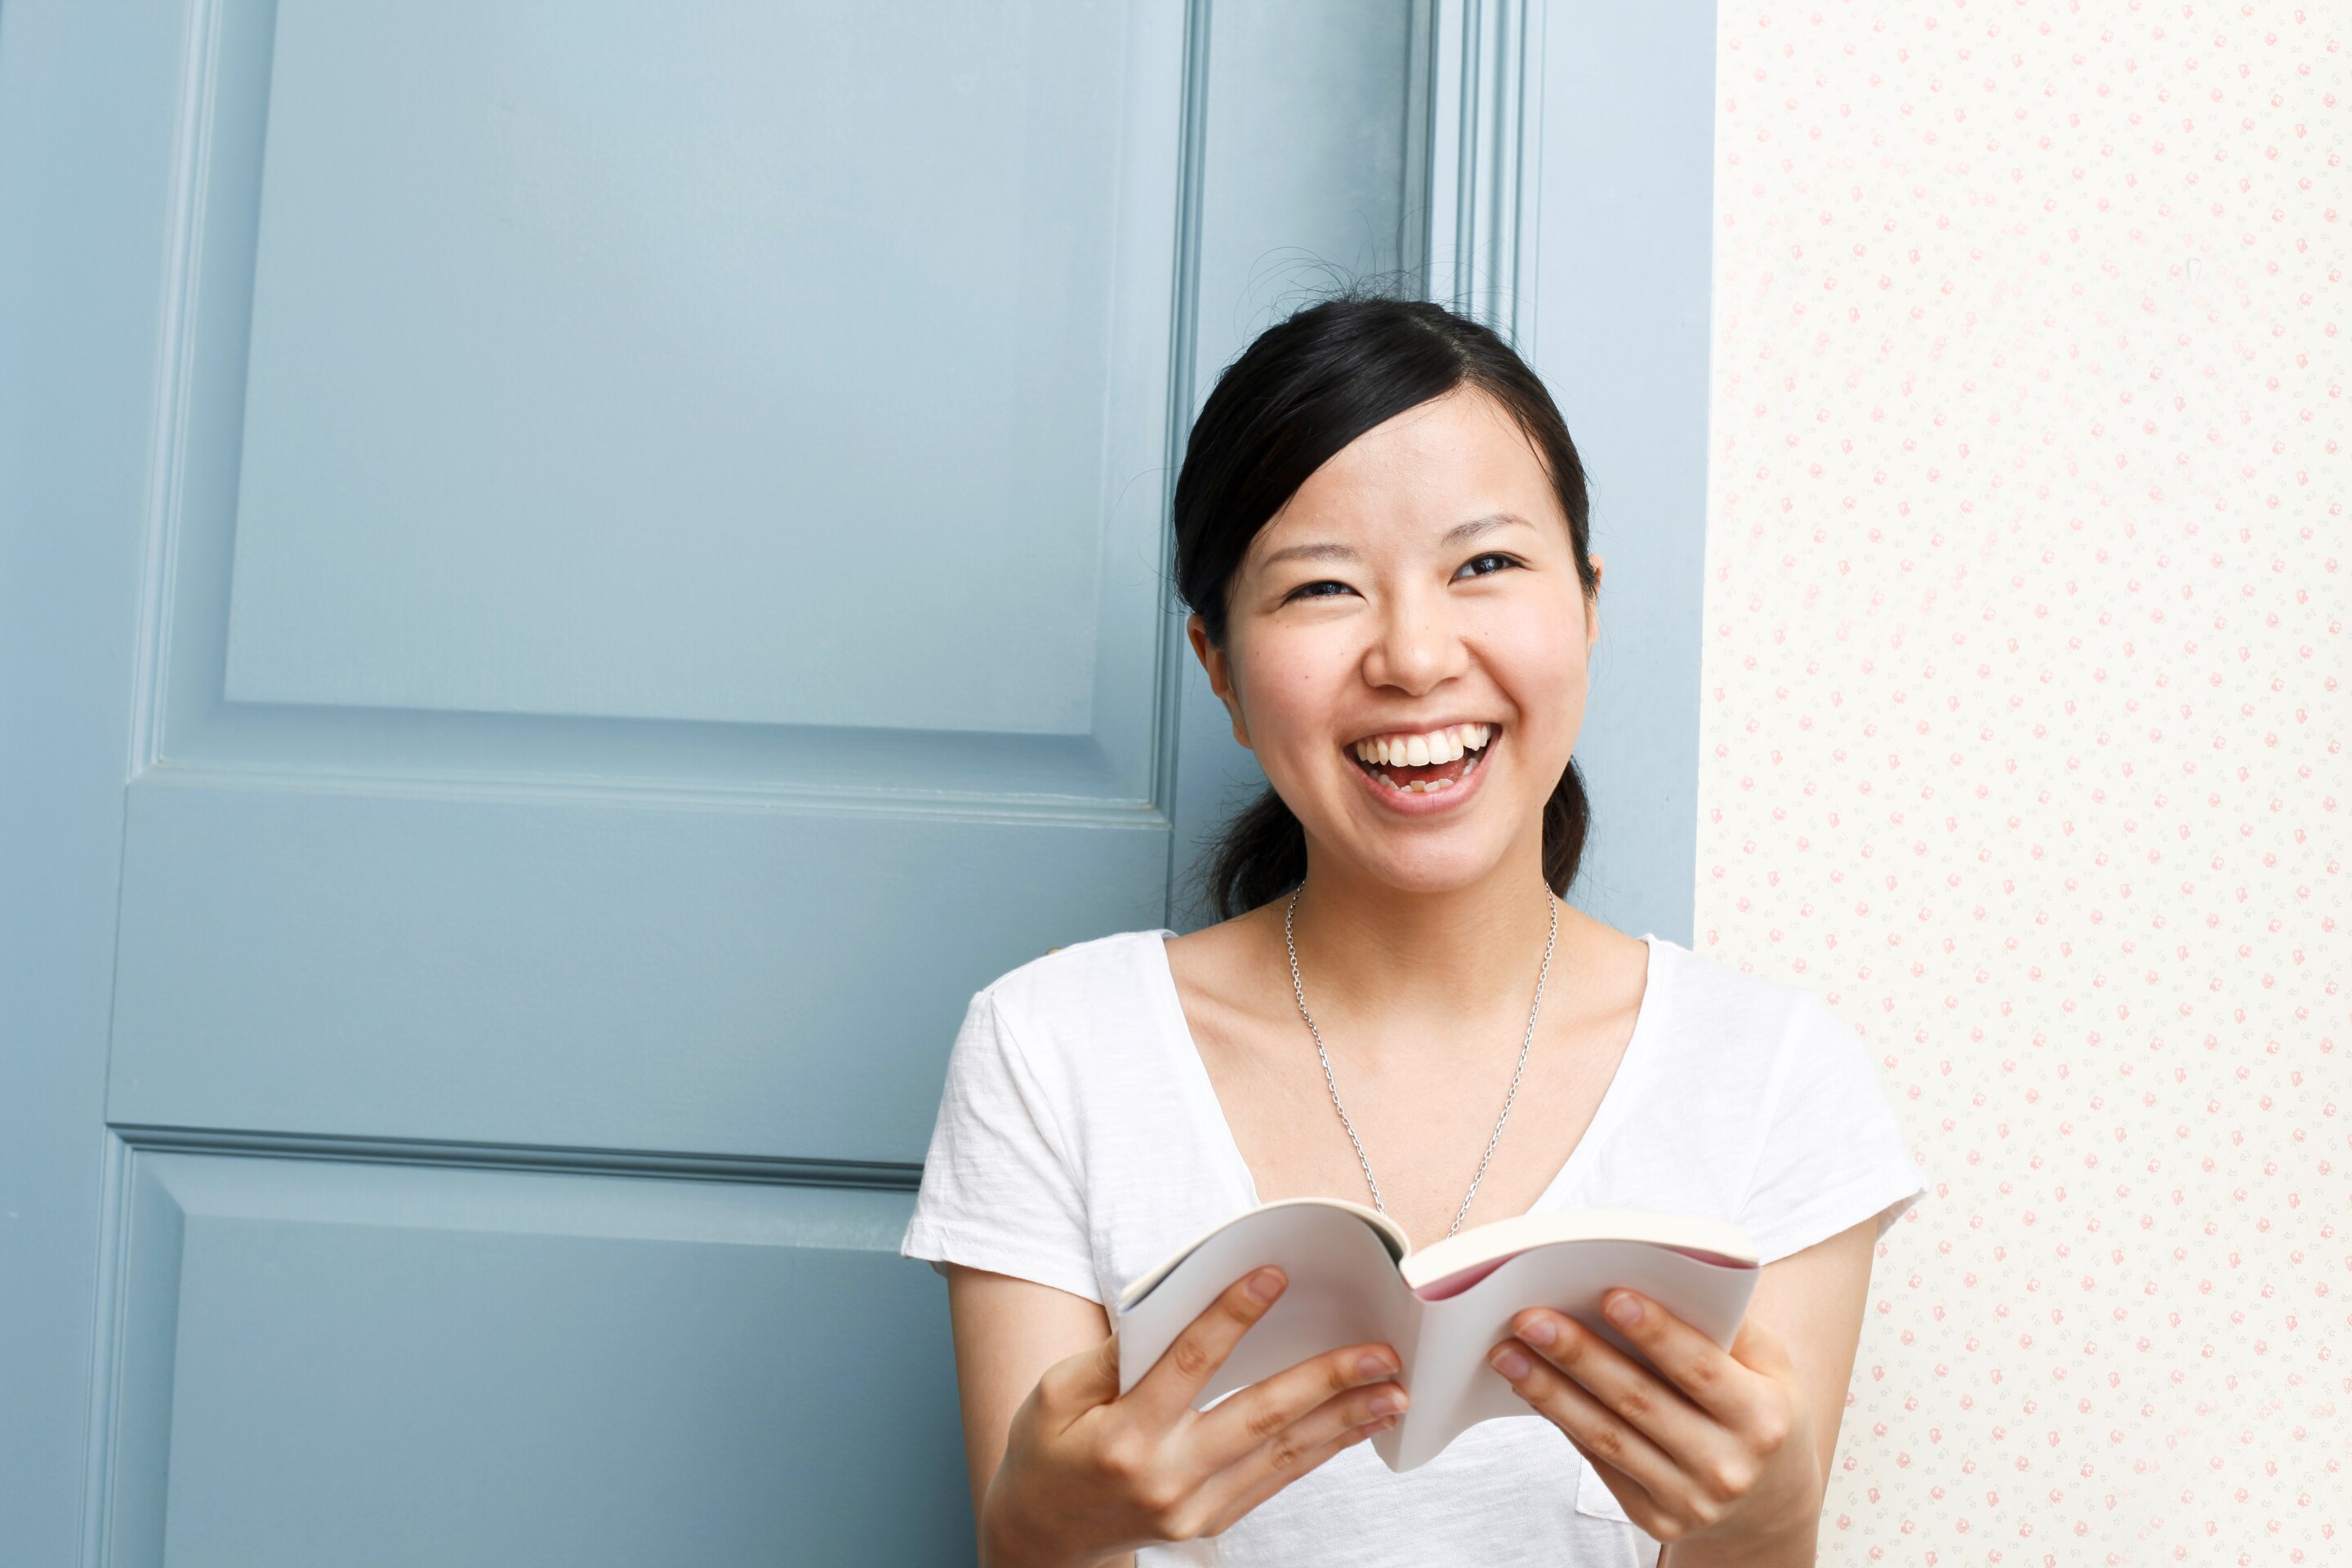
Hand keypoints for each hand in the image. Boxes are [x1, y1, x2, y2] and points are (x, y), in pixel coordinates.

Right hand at [980, 1267, 1405, 1566]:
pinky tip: (1356, 1423)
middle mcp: (1167, 1476)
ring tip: (1393, 1392)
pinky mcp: (1214, 1521)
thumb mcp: (1055, 1393)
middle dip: (1325, 1380)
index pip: (1189, 1365)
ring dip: (1344, 1420)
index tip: (1274, 1276)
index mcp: (1124, 1435)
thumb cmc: (1048, 1451)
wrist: (1044, 1536)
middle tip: (1379, 1353)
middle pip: (1258, 1417)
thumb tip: (1171, 1309)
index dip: (1232, 1316)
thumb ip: (1113, 1355)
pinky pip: (1278, 1479)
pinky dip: (1322, 1449)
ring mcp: (1195, 1507)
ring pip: (1283, 1454)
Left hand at [1487, 1290, 1819, 1554]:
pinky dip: (1563, 1421)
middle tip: (1529, 1318)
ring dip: (1550, 1391)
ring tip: (1507, 1352)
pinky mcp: (1659, 1520)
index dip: (1655, 1333)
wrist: (1770, 1501)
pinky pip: (1601, 1463)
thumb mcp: (1771, 1366)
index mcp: (1763, 1418)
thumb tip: (1661, 1278)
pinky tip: (1532, 1387)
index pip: (1699, 1369)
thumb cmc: (1762, 1407)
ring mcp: (1691, 1500)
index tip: (1609, 1294)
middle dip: (1579, 1355)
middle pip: (1639, 1402)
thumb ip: (1728, 1327)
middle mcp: (1728, 1466)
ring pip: (1607, 1437)